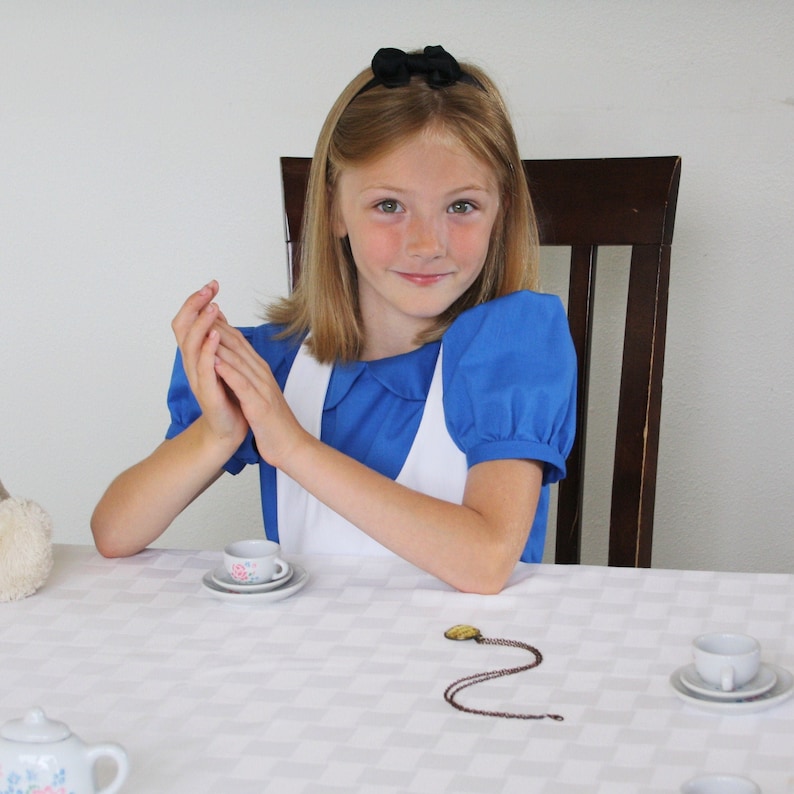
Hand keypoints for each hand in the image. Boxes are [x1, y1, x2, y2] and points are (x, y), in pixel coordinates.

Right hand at [170, 281, 248, 447]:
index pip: (188, 321)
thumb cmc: (228, 396)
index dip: (196, 302)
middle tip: (208, 289)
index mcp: (195, 355)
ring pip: (192, 345)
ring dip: (202, 324)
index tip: (212, 284)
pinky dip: (209, 350)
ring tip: (213, 307)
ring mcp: (198, 378)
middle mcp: (192, 364)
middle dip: (194, 305)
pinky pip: (205, 368)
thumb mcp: (222, 360)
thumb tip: (216, 311)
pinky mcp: (207, 392)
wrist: (229, 430)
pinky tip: (216, 335)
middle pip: (183, 328)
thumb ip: (218, 338)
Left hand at [211, 320, 310, 469]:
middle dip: (218, 326)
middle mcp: (262, 375)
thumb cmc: (272, 422)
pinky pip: (242, 385)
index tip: (205, 311)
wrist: (290, 446)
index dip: (222, 325)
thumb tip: (235, 363)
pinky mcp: (259, 405)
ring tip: (203, 328)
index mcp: (261, 372)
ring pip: (239, 361)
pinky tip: (215, 361)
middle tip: (200, 309)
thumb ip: (249, 376)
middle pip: (238, 345)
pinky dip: (228, 372)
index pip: (240, 342)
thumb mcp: (259, 393)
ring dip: (221, 344)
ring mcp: (262, 388)